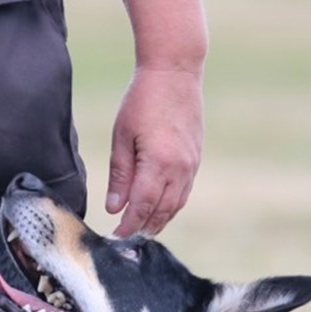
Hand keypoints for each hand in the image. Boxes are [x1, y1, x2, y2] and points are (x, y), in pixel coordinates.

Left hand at [105, 65, 203, 236]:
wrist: (175, 72)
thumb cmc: (142, 100)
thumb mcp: (122, 137)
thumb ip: (120, 175)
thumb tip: (115, 208)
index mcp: (158, 163)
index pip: (142, 207)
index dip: (129, 225)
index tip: (115, 236)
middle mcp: (180, 168)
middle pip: (161, 211)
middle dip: (143, 228)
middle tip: (126, 239)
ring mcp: (191, 165)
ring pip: (175, 205)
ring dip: (158, 220)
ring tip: (140, 229)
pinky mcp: (195, 159)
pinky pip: (183, 192)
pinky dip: (170, 205)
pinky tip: (157, 209)